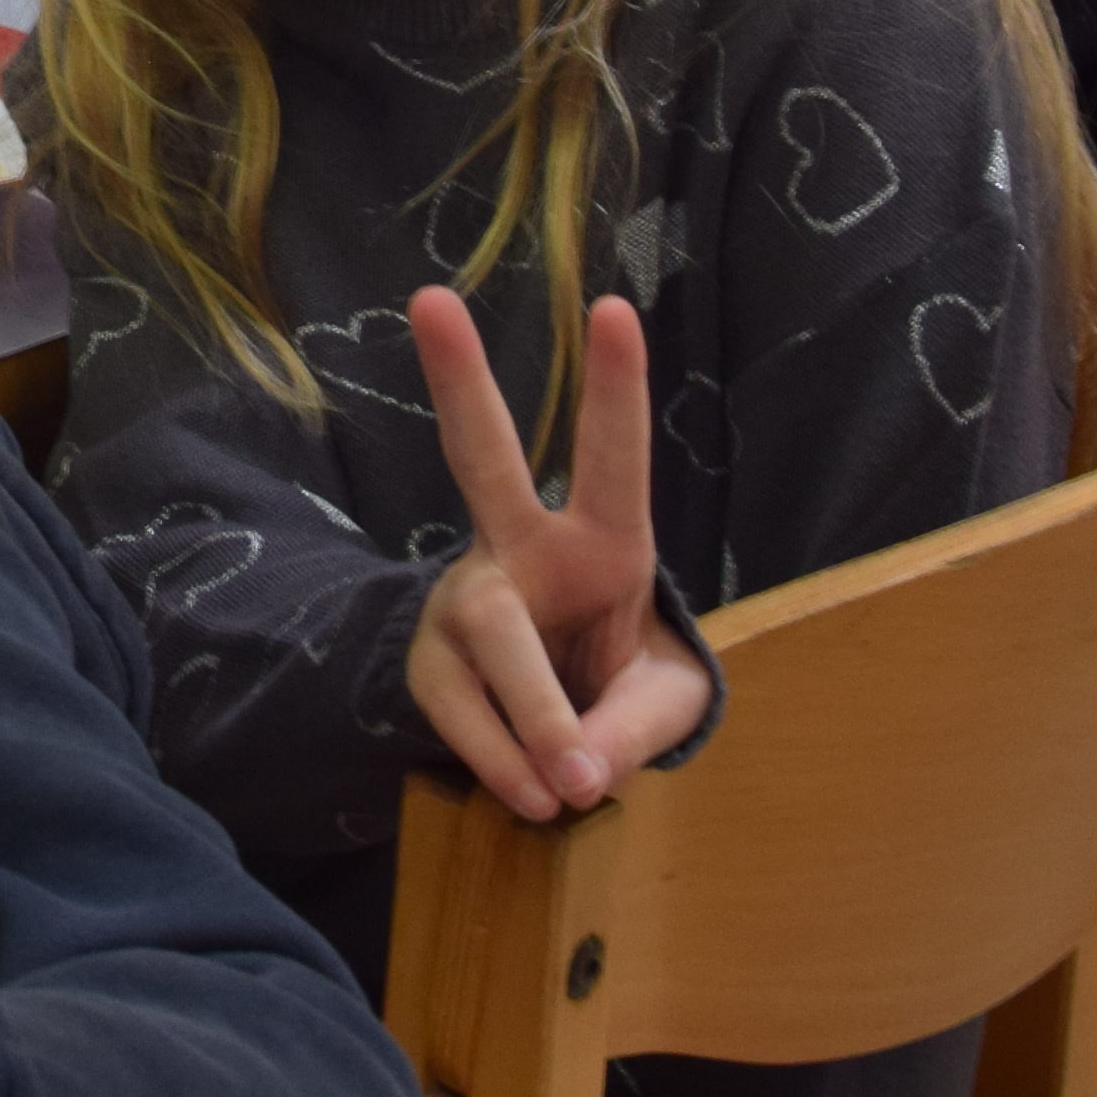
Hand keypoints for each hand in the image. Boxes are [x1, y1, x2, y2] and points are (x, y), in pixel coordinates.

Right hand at [398, 284, 706, 821]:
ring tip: (567, 786)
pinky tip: (533, 796)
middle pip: (483, 458)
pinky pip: (462, 712)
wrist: (561, 741)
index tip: (614, 309)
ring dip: (531, 711)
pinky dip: (504, 760)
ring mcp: (467, 601)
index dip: (615, 388)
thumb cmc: (628, 689)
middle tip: (429, 300)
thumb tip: (574, 768)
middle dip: (460, 381)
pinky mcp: (432, 664)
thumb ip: (632, 730)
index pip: (615, 459)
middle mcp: (523, 549)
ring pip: (490, 633)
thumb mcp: (666, 711)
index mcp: (607, 542)